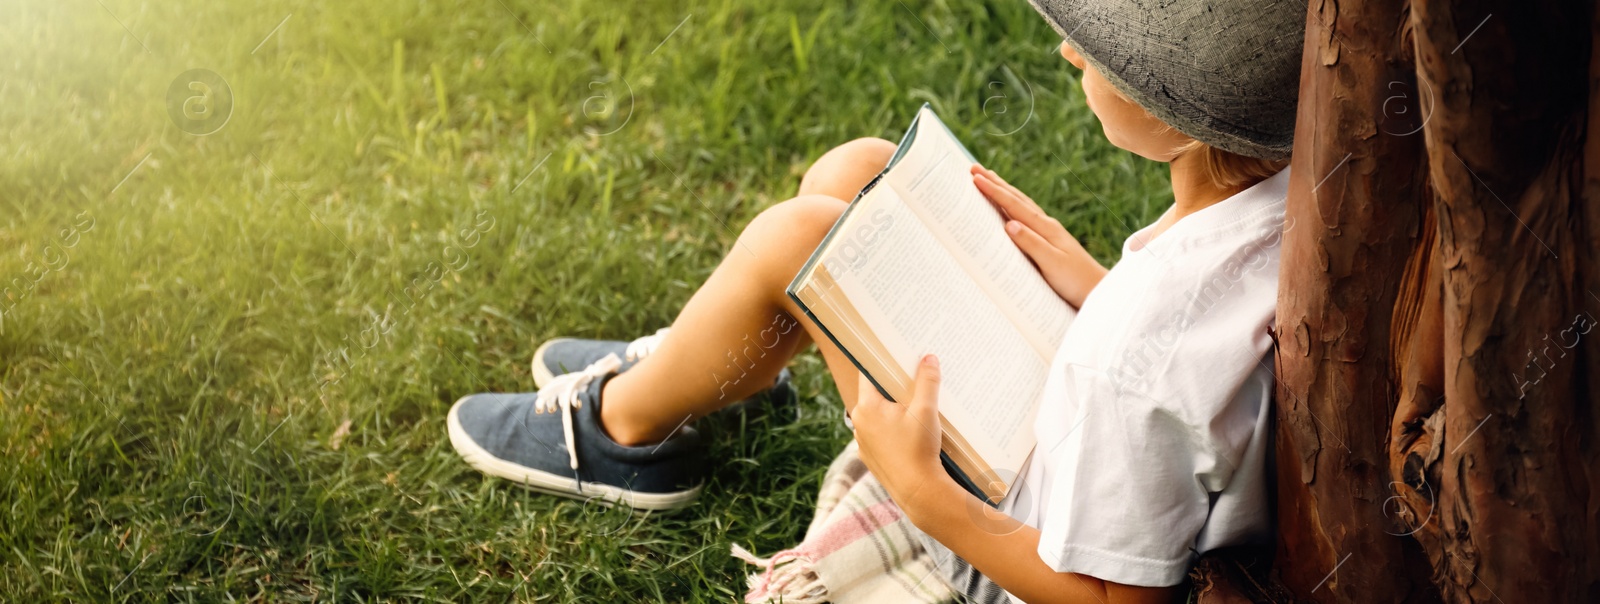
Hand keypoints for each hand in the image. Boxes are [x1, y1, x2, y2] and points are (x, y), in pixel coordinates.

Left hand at [853, 354, 948, 518]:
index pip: (868, 374)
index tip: (895, 356)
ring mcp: (862, 441)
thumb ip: (927, 381)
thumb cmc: (919, 449)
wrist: (918, 491)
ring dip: (892, 410)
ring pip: (877, 416)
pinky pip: (879, 435)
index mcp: (866, 407)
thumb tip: (929, 358)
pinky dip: (892, 430)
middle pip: (874, 395)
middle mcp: (858, 423)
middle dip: (893, 388)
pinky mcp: (871, 457)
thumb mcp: (926, 410)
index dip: (882, 363)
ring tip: (915, 407)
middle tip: (913, 379)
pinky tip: (910, 432)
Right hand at [972, 165, 1106, 307]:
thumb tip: (1009, 223)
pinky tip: (1011, 207)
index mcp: (1045, 228)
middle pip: (1017, 199)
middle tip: (975, 169)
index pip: (1014, 205)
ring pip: (1022, 205)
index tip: (976, 178)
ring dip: (1004, 191)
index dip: (994, 191)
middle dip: (995, 184)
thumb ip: (1031, 243)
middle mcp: (1047, 225)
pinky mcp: (1050, 240)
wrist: (1097, 290)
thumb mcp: (1052, 263)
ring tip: (990, 178)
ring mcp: (1049, 231)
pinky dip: (1014, 206)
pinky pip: (1026, 216)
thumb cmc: (1076, 281)